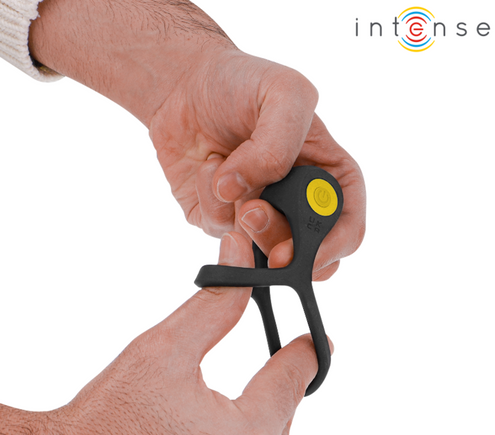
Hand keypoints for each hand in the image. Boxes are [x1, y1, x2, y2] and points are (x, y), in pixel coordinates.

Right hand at [55, 232, 319, 434]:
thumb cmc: (105, 423)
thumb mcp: (164, 350)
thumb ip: (216, 305)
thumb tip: (239, 257)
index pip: (296, 377)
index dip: (306, 351)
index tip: (313, 341)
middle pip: (282, 417)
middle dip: (267, 391)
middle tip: (247, 374)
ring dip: (248, 429)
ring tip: (203, 421)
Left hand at [149, 49, 365, 280]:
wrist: (186, 84)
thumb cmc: (242, 82)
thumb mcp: (284, 92)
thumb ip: (279, 144)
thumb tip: (243, 195)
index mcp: (327, 175)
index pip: (347, 226)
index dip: (333, 247)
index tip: (308, 253)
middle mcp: (294, 201)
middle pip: (302, 251)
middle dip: (278, 239)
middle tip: (252, 211)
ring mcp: (257, 213)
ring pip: (258, 249)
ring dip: (238, 216)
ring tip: (224, 170)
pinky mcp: (220, 218)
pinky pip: (218, 230)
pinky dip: (209, 200)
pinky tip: (207, 167)